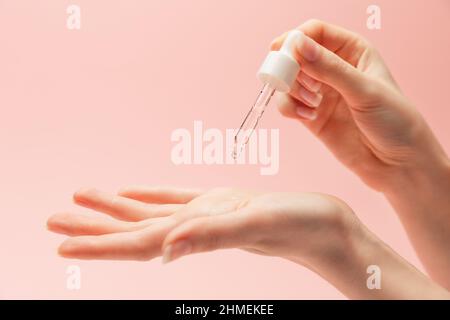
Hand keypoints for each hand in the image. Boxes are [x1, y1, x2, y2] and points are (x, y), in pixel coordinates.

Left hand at [47, 186, 448, 298]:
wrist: (328, 228)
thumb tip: (164, 249)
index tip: (62, 246)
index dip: (99, 245)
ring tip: (83, 202)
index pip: (137, 243)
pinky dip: (150, 195)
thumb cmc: (301, 226)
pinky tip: (132, 192)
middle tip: (54, 222)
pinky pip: (175, 199)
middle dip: (93, 227)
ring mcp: (205, 215)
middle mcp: (195, 228)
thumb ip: (210, 234)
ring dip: (115, 209)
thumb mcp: (257, 223)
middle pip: (133, 230)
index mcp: (198, 234)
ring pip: (150, 212)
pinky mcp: (219, 203)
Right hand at [271, 19, 448, 190]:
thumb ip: (329, 68)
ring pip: (289, 80)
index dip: (296, 39)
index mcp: (353, 51)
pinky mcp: (311, 115)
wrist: (396, 164)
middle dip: (290, 68)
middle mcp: (334, 69)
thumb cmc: (394, 121)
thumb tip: (298, 45)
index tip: (283, 52)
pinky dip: (290, 109)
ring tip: (313, 104)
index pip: (316, 32)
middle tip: (291, 82)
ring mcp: (321, 93)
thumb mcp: (364, 90)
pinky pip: (288, 104)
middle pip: (296, 55)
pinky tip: (309, 117)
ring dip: (292, 90)